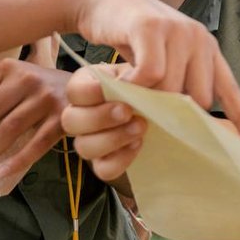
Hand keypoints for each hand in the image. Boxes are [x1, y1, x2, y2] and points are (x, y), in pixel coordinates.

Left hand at [0, 59, 70, 195]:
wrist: (90, 90)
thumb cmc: (41, 91)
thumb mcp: (16, 82)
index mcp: (7, 67)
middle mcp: (26, 78)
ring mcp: (46, 97)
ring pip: (8, 129)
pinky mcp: (63, 117)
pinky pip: (36, 144)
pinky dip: (17, 160)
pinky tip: (3, 171)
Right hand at [61, 67, 146, 182]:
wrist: (168, 109)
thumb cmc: (153, 85)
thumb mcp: (145, 72)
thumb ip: (137, 70)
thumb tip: (129, 81)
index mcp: (88, 85)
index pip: (74, 91)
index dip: (92, 92)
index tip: (119, 86)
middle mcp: (83, 113)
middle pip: (70, 121)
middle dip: (100, 117)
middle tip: (127, 111)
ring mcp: (92, 140)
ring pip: (83, 147)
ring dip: (113, 138)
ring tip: (140, 126)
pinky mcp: (106, 162)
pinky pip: (103, 169)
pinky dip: (122, 158)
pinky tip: (138, 143)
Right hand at [68, 0, 239, 149]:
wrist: (102, 0)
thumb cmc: (133, 38)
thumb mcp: (165, 60)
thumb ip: (180, 83)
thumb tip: (189, 123)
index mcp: (207, 49)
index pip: (230, 89)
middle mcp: (198, 38)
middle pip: (198, 98)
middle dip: (175, 113)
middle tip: (150, 114)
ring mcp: (176, 31)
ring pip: (172, 89)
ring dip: (149, 100)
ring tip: (131, 96)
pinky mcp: (151, 27)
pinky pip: (151, 73)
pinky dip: (135, 86)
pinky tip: (123, 84)